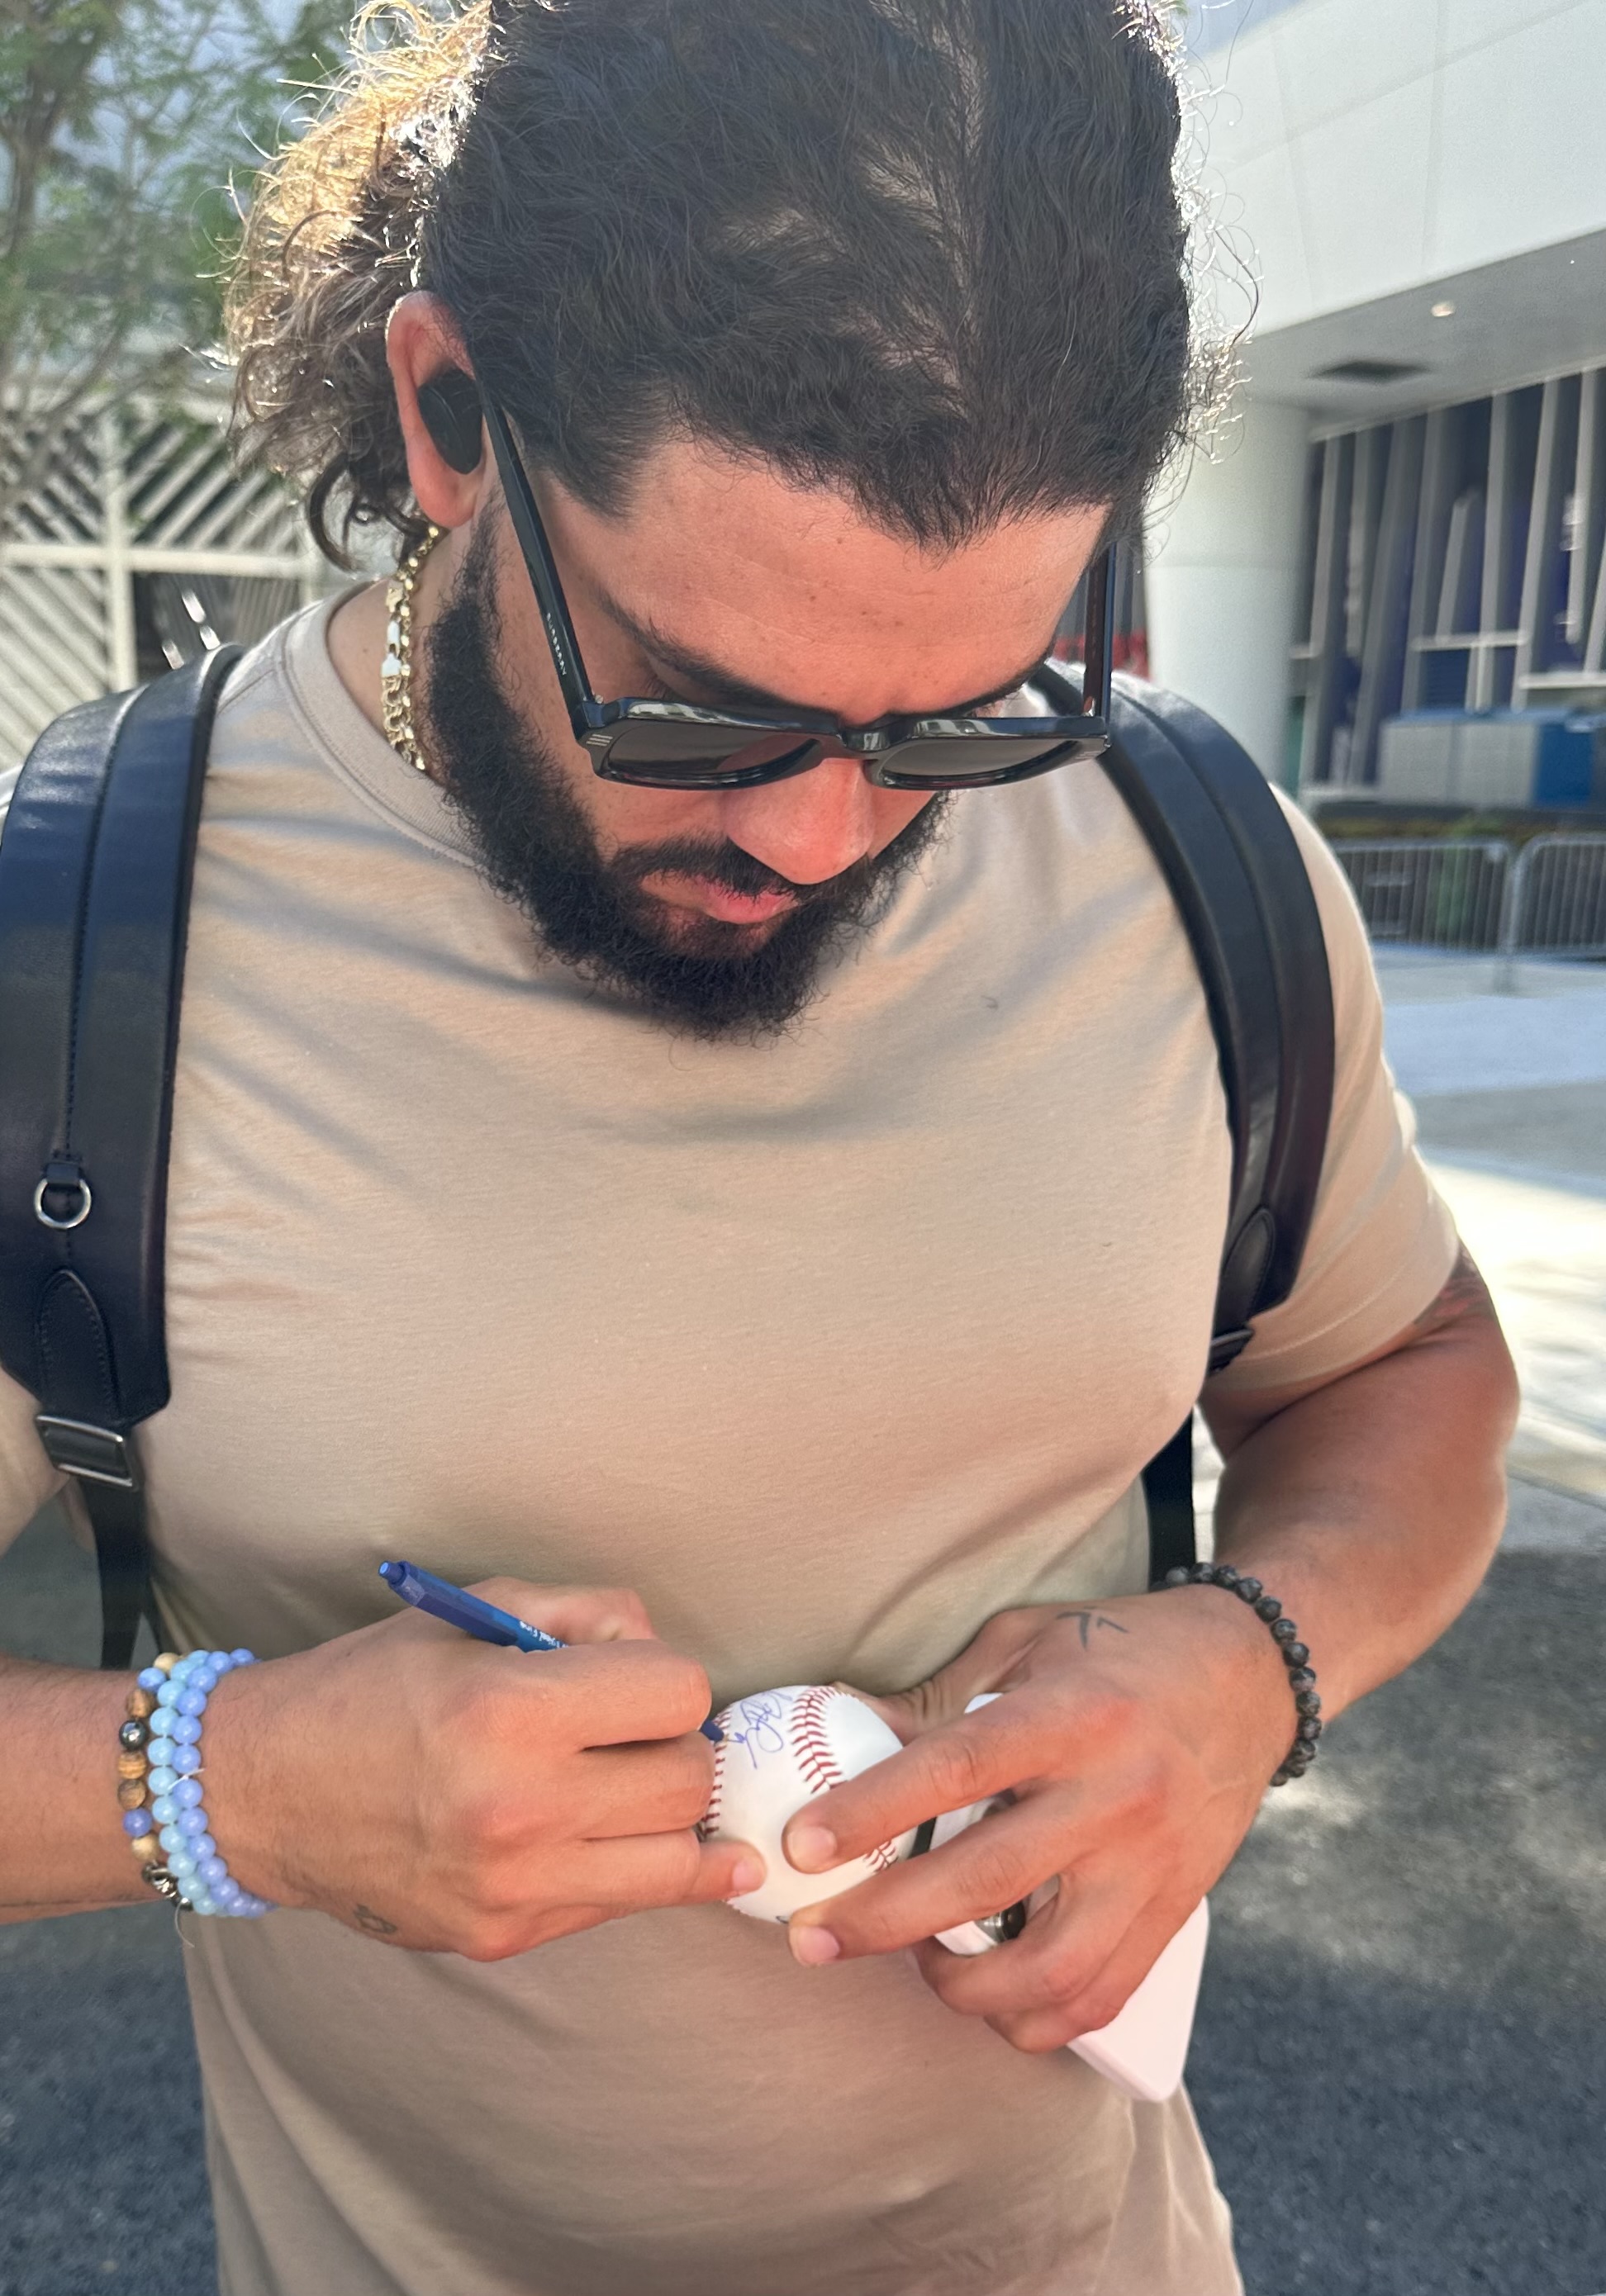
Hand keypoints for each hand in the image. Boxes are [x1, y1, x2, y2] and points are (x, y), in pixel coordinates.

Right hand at [201, 1581, 759, 1957]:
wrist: (264, 1791)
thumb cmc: (375, 1687)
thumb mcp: (477, 1611)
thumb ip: (589, 1613)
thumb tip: (668, 1662)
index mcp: (510, 1711)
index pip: (679, 1694)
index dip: (663, 1677)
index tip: (632, 1681)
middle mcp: (517, 1807)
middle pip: (689, 1779)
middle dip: (674, 1745)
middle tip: (631, 1735)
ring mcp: (512, 1886)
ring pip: (675, 1860)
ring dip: (668, 1817)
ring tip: (638, 1790)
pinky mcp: (502, 1936)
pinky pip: (618, 1903)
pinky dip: (627, 1867)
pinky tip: (614, 1837)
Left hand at [778, 1588, 1293, 2050]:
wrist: (1249, 1679)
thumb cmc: (1118, 1653)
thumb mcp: (1025, 1643)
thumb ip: (938, 1697)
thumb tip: (839, 1729)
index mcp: (1071, 1715)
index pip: (955, 1768)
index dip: (870, 1810)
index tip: (802, 1845)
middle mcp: (1115, 1795)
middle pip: (985, 1880)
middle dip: (883, 1921)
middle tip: (812, 1937)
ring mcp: (1150, 1865)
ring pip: (1046, 1968)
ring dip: (960, 1987)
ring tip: (912, 1961)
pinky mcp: (1172, 1913)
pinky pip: (1098, 1999)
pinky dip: (1031, 2018)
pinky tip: (986, 1994)